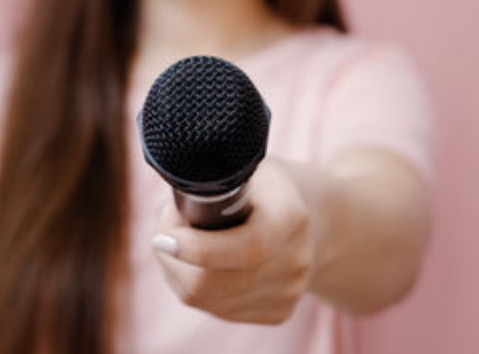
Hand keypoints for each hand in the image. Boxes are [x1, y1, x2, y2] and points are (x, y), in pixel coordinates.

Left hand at [151, 158, 313, 323]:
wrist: (315, 218)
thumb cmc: (262, 185)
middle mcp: (296, 260)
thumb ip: (211, 178)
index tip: (162, 238)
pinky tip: (202, 263)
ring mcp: (289, 291)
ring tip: (183, 241)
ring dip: (178, 272)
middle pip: (213, 284)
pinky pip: (215, 309)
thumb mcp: (243, 165)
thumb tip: (170, 200)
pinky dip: (195, 287)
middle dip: (172, 259)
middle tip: (166, 229)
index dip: (198, 249)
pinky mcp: (278, 313)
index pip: (247, 248)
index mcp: (290, 215)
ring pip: (205, 299)